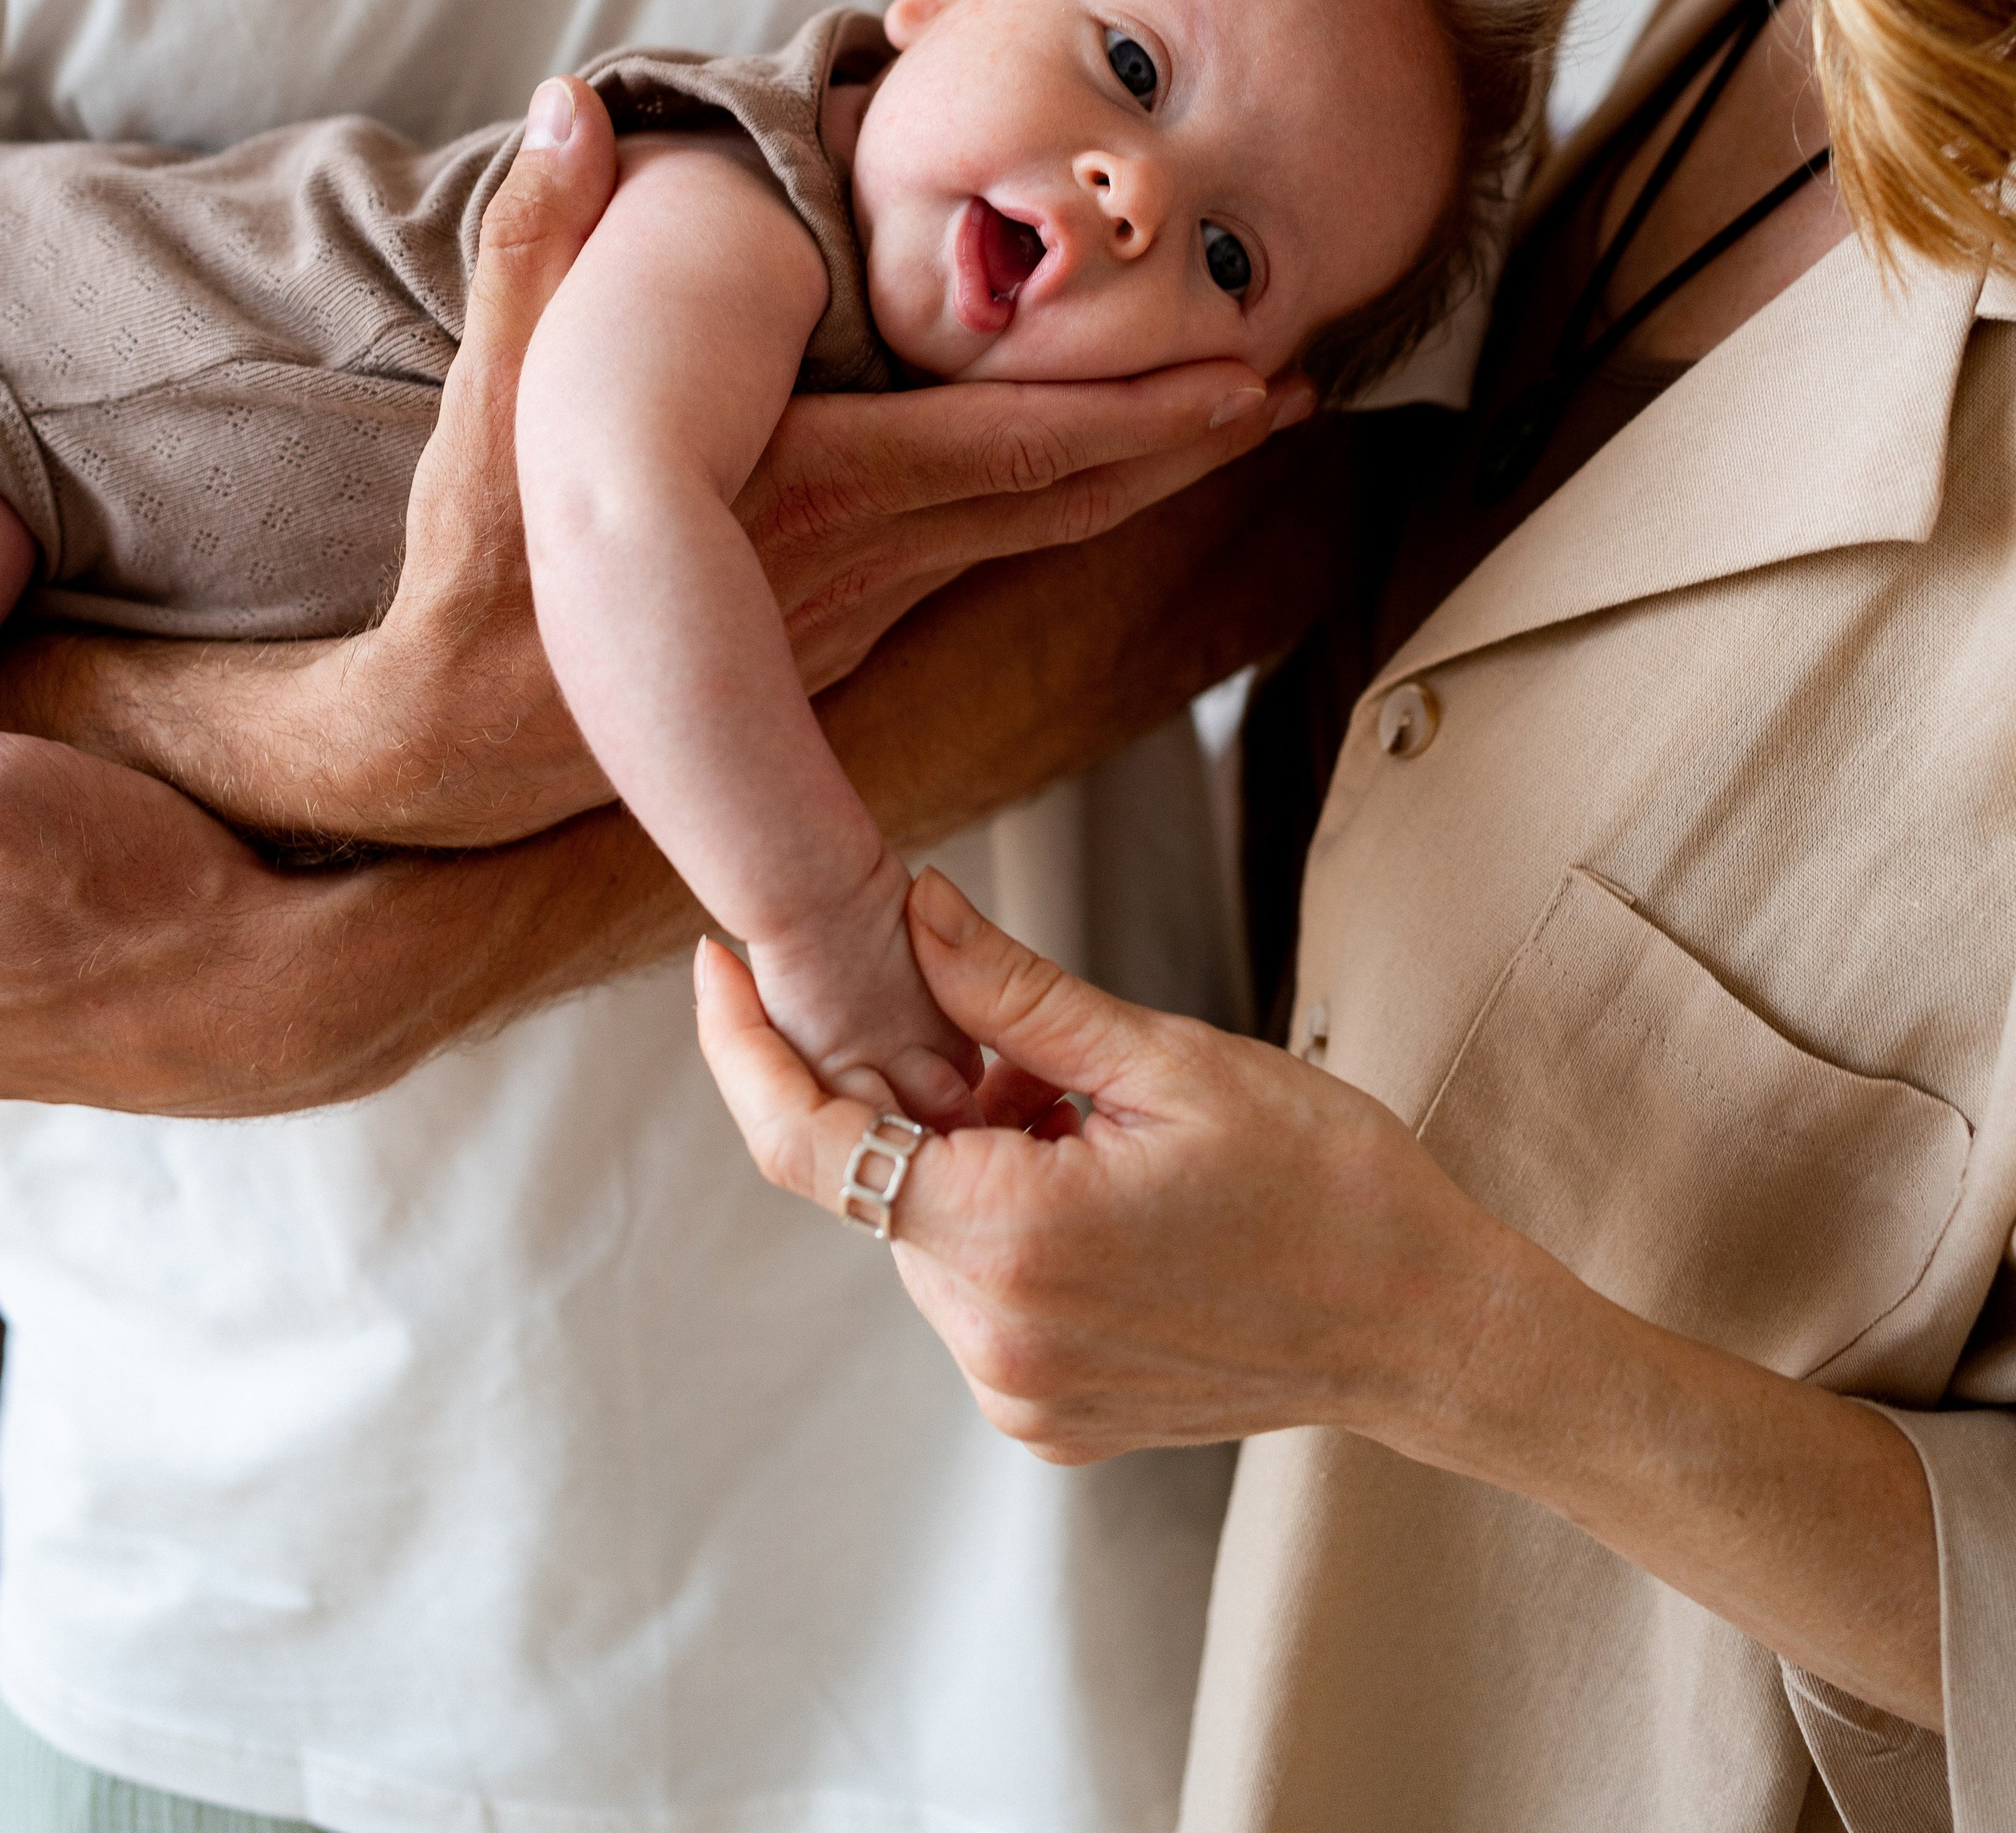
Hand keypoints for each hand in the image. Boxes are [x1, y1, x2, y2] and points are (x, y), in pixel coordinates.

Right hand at [0, 74, 1299, 838]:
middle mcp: (863, 557)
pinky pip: (995, 560)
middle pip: (1065, 493)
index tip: (1245, 371)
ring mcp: (868, 605)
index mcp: (805, 485)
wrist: (475, 736)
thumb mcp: (488, 400)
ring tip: (1245, 420)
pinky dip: (1073, 513)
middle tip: (1290, 384)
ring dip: (1147, 477)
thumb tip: (568, 112)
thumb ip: (533, 248)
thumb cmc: (484, 561)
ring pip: (1043, 534)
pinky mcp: (854, 633)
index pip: (1010, 443)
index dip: (1136, 407)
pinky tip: (1113, 485)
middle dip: (1185, 439)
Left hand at [698, 873, 1944, 1729]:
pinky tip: (1114, 1200)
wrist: (1427, 1328)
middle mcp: (992, 1339)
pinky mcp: (1049, 1420)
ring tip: (1105, 1131)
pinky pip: (982, 1296)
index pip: (808, 1142)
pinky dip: (1010, 1228)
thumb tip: (909, 907)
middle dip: (924, 1097)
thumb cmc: (1326, 1181)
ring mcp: (1019, 1394)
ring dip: (975, 1164)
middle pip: (879, 1184)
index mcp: (1012, 1239)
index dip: (742, 1048)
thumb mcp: (1166, 1058)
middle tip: (1036, 1048)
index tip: (714, 966)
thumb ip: (1014, 992)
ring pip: (932, 1237)